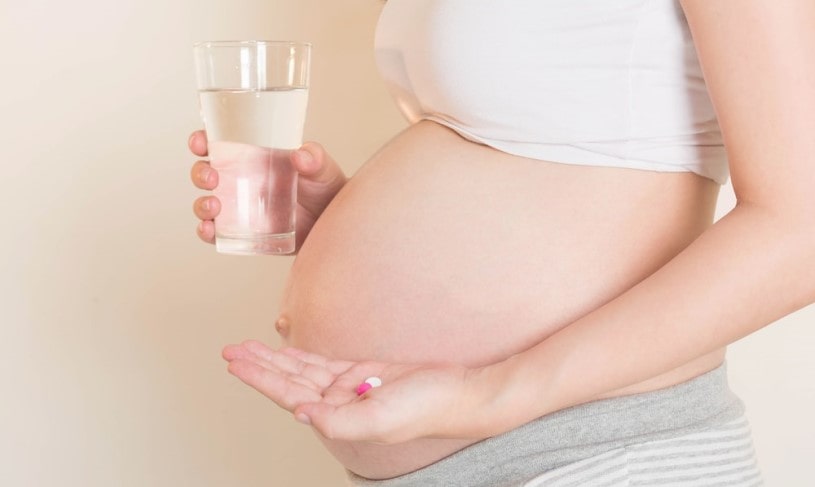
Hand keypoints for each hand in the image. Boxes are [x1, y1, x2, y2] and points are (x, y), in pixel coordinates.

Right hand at [189, 131, 346, 250]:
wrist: (334, 223)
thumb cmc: (324, 188)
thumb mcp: (323, 168)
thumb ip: (315, 158)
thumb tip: (301, 155)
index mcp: (252, 157)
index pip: (219, 144)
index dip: (201, 141)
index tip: (200, 142)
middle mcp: (239, 181)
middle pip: (205, 173)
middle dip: (200, 173)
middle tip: (213, 177)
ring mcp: (239, 209)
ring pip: (206, 204)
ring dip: (201, 204)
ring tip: (214, 206)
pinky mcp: (243, 233)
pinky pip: (217, 233)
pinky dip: (207, 232)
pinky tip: (210, 230)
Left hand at [222, 340, 481, 443]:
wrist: (459, 393)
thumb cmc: (427, 409)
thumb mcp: (381, 418)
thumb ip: (339, 420)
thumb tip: (300, 412)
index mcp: (338, 418)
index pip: (288, 395)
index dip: (260, 378)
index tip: (236, 363)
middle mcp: (339, 404)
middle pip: (288, 381)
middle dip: (259, 366)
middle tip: (231, 351)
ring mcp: (350, 388)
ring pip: (303, 371)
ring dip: (275, 359)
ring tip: (248, 348)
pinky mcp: (363, 373)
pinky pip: (324, 364)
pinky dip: (302, 356)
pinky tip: (285, 351)